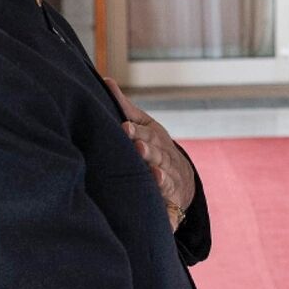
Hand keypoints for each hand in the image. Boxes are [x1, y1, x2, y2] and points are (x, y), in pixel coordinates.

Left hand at [103, 78, 195, 216]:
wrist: (183, 180)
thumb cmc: (153, 147)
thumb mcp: (144, 126)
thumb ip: (125, 108)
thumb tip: (105, 79)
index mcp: (155, 140)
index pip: (146, 134)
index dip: (136, 132)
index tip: (124, 128)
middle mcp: (165, 159)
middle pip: (158, 155)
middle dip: (148, 151)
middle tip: (138, 148)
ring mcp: (170, 180)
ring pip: (167, 177)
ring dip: (160, 175)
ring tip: (154, 173)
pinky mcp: (173, 203)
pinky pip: (172, 206)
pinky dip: (170, 208)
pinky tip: (166, 208)